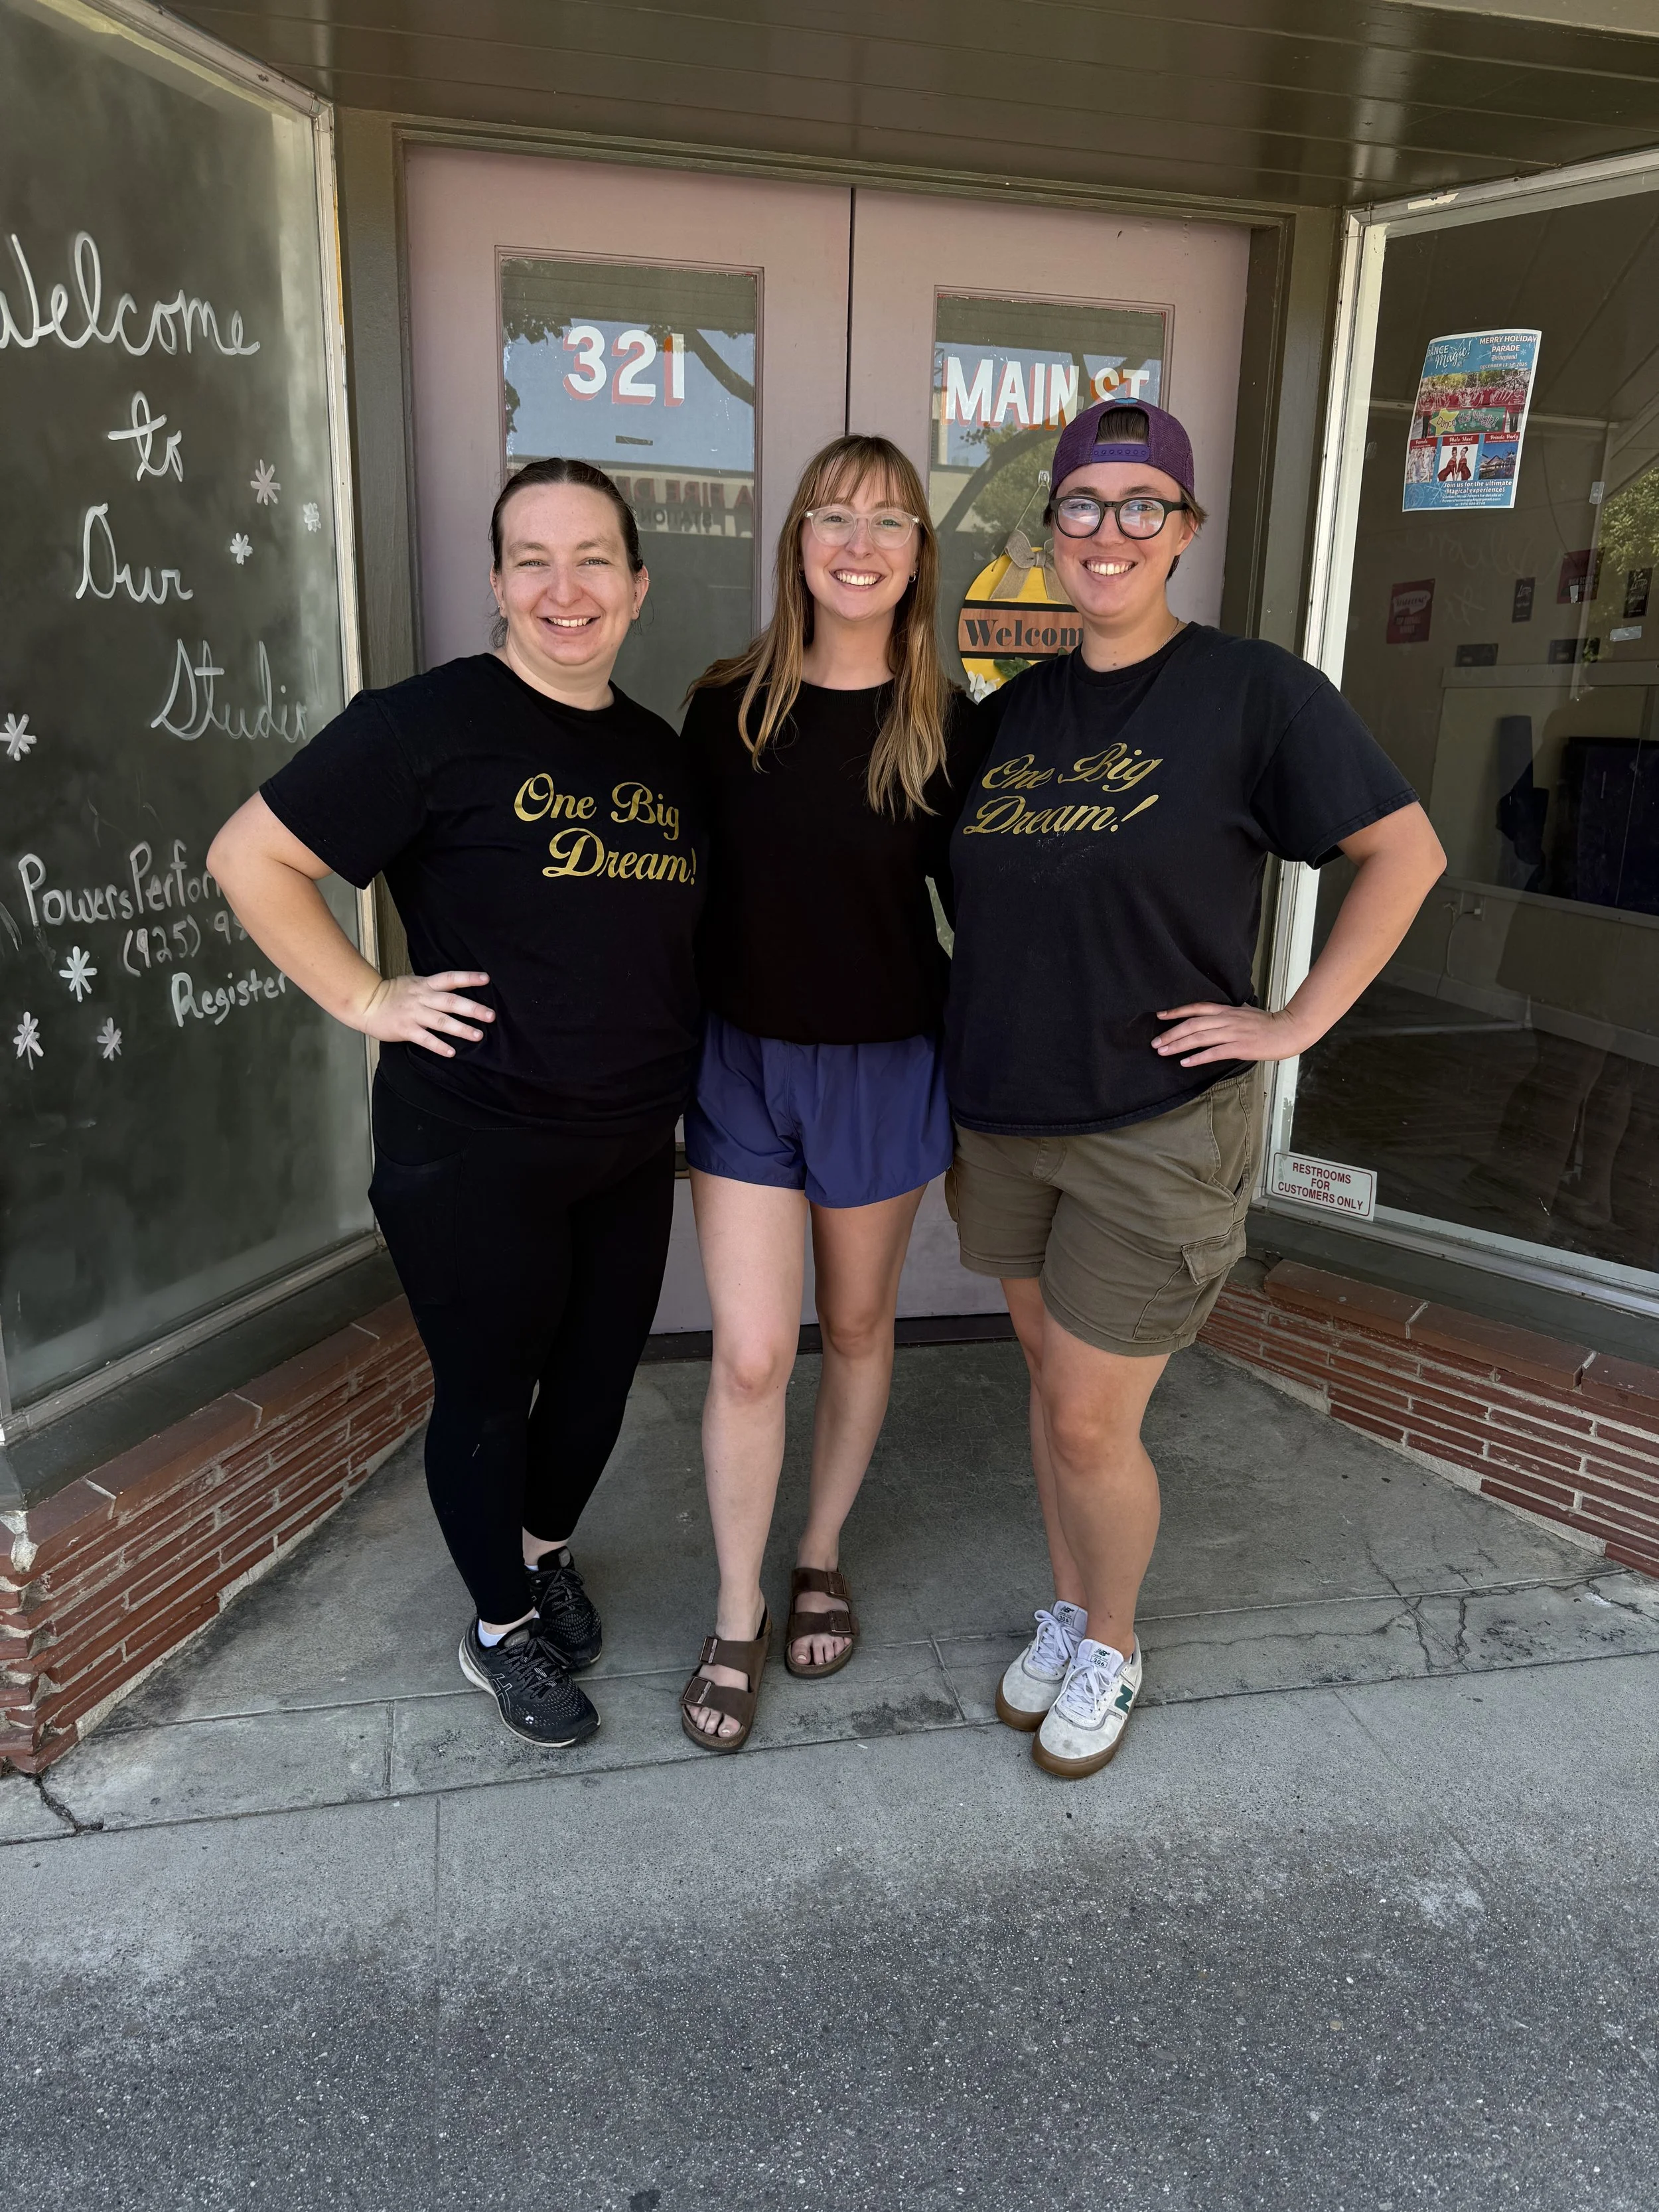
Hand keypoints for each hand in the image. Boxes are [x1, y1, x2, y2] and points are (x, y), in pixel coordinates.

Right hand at [354, 971, 494, 1057]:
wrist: (365, 1003)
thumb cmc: (392, 994)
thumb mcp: (413, 983)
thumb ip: (433, 987)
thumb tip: (456, 988)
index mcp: (425, 985)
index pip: (450, 978)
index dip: (468, 978)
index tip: (486, 979)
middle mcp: (421, 998)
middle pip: (450, 1001)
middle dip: (472, 1009)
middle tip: (490, 1015)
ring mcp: (413, 1014)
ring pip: (441, 1021)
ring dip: (461, 1029)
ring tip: (477, 1035)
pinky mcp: (405, 1029)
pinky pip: (425, 1038)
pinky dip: (438, 1045)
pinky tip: (451, 1052)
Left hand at [1153, 1001, 1309, 1068]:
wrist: (1288, 1030)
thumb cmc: (1267, 1024)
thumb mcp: (1244, 1013)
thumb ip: (1227, 1015)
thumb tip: (1213, 1018)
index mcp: (1227, 1011)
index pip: (1197, 1007)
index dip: (1177, 1011)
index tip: (1160, 1015)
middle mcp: (1226, 1019)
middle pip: (1192, 1024)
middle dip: (1171, 1033)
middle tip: (1155, 1042)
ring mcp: (1233, 1033)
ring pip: (1200, 1038)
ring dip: (1179, 1045)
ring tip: (1163, 1052)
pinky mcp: (1240, 1047)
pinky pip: (1214, 1052)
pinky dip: (1198, 1057)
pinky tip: (1185, 1063)